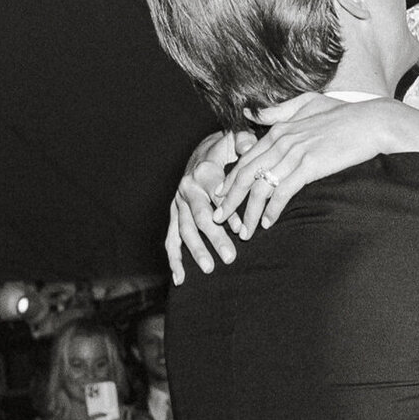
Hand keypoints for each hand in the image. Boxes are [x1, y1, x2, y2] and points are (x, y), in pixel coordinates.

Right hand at [167, 131, 244, 280]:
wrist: (202, 152)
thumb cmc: (225, 150)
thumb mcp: (235, 141)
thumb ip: (243, 142)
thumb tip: (247, 148)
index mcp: (203, 171)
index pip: (217, 195)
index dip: (229, 212)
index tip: (242, 230)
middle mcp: (187, 188)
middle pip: (200, 216)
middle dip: (214, 237)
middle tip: (230, 257)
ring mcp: (178, 203)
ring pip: (185, 230)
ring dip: (196, 250)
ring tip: (208, 268)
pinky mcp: (174, 215)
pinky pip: (171, 239)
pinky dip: (174, 259)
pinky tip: (180, 278)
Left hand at [213, 98, 418, 234]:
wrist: (372, 122)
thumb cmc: (344, 113)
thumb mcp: (307, 104)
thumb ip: (277, 111)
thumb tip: (250, 112)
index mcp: (279, 128)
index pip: (246, 158)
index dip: (230, 179)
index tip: (220, 196)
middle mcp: (281, 141)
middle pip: (246, 174)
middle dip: (229, 200)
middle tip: (218, 218)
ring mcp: (295, 153)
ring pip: (261, 187)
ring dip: (249, 212)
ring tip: (243, 231)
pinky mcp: (309, 166)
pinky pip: (283, 192)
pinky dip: (273, 210)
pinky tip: (268, 223)